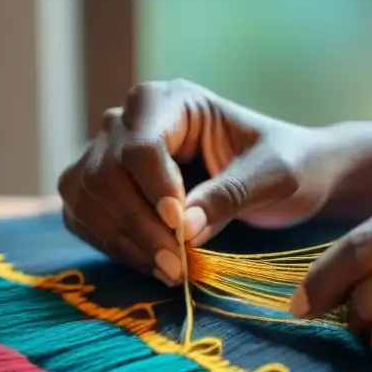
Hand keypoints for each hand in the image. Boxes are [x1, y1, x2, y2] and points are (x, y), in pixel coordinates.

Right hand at [58, 80, 342, 283]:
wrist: (288, 176)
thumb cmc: (286, 163)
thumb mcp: (274, 175)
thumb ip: (230, 195)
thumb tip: (185, 229)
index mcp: (172, 100)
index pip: (139, 144)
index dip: (153, 188)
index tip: (180, 226)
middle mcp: (130, 120)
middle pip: (106, 173)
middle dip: (140, 226)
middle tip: (178, 268)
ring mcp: (109, 152)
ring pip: (87, 196)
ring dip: (124, 241)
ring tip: (170, 271)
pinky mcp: (103, 187)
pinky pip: (84, 216)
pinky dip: (112, 245)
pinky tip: (151, 264)